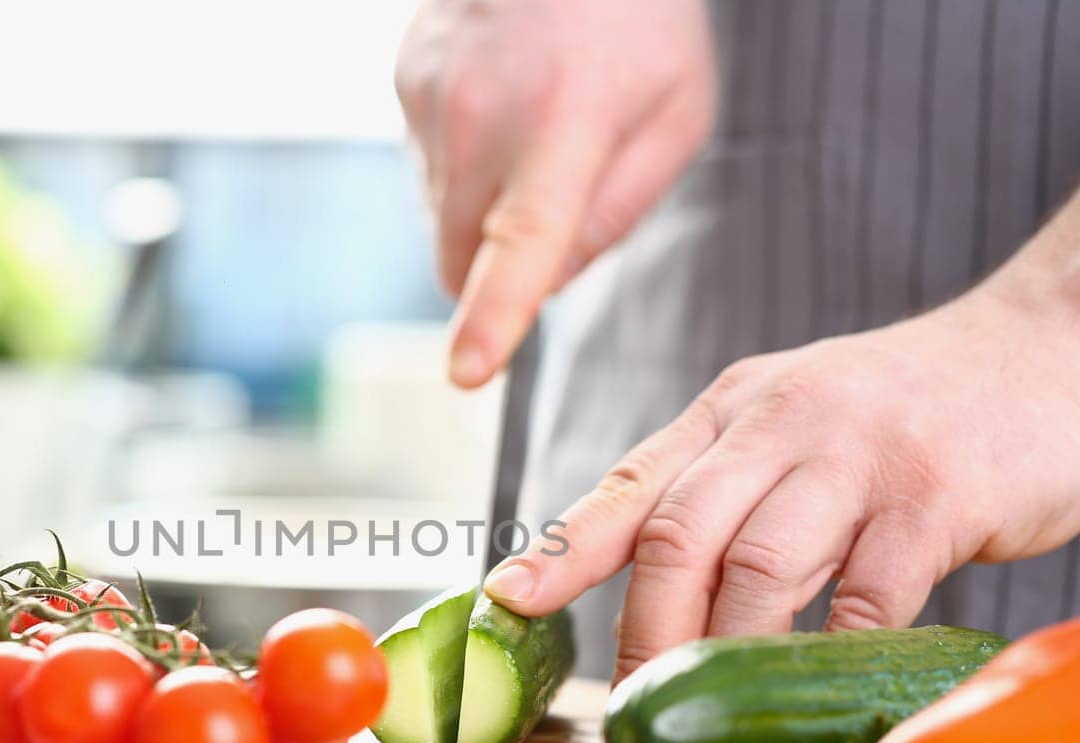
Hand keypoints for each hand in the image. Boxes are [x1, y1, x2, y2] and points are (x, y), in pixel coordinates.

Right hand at [394, 0, 714, 386]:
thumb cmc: (639, 19)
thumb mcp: (676, 113)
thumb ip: (618, 212)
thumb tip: (547, 279)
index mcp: (564, 125)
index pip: (521, 241)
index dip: (494, 315)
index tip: (466, 371)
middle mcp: (480, 115)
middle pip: (460, 261)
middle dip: (499, 267)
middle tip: (558, 197)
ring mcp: (429, 99)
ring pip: (441, 220)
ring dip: (484, 209)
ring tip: (533, 126)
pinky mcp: (403, 85)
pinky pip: (428, 169)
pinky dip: (464, 162)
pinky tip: (502, 102)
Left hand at [482, 276, 1079, 683]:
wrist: (1050, 347)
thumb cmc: (904, 409)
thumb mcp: (791, 420)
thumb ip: (726, 489)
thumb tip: (654, 594)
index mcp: (730, 410)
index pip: (628, 484)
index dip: (559, 550)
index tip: (505, 603)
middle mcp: (779, 422)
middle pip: (677, 534)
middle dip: (645, 630)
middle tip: (637, 700)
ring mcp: (857, 455)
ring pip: (759, 566)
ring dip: (726, 649)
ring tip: (713, 706)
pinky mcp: (935, 494)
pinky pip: (870, 593)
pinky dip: (837, 648)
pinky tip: (823, 681)